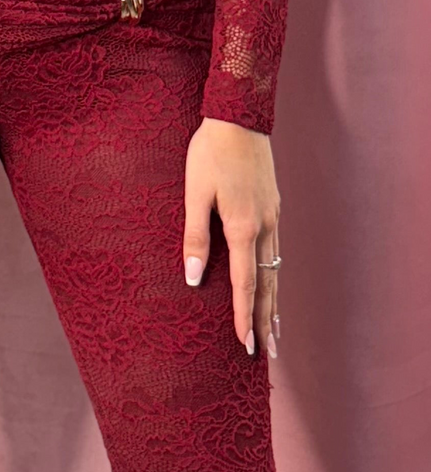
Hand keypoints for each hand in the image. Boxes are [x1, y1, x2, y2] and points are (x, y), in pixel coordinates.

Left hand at [182, 117, 280, 358]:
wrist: (239, 118)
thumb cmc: (210, 153)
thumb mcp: (194, 194)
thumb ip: (195, 237)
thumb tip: (195, 278)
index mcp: (243, 227)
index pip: (245, 284)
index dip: (244, 318)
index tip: (246, 346)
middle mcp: (264, 226)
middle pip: (267, 284)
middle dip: (266, 321)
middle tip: (268, 353)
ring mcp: (273, 216)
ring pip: (275, 269)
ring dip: (274, 302)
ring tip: (274, 331)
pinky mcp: (273, 207)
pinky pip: (275, 251)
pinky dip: (275, 276)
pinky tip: (271, 283)